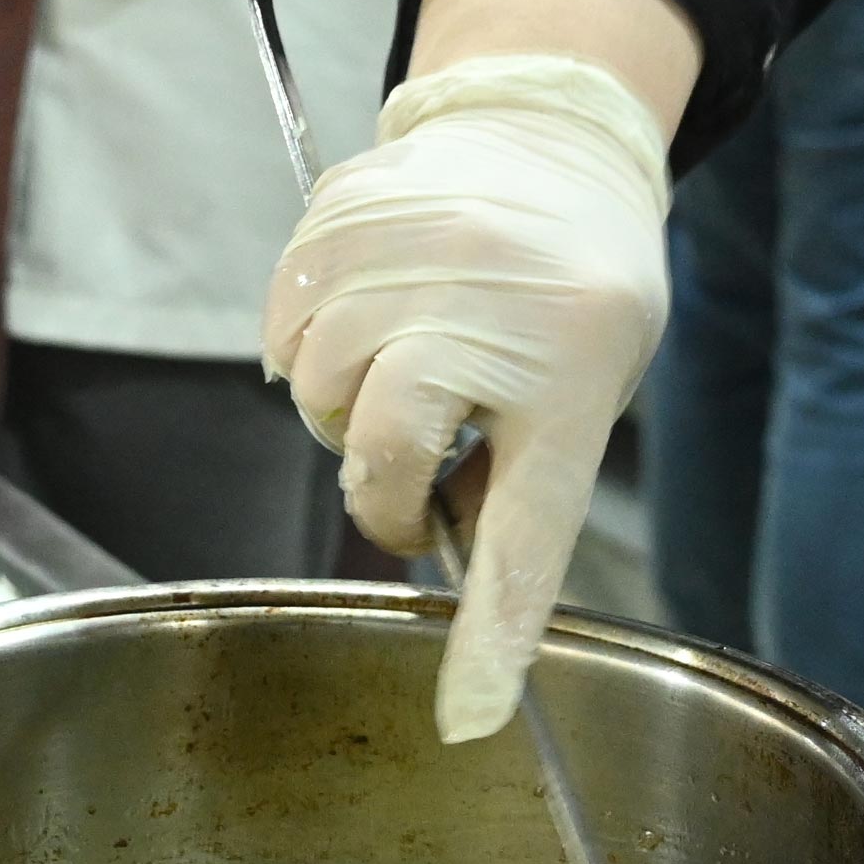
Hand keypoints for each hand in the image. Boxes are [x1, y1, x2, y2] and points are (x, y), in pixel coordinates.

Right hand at [258, 53, 669, 739]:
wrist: (553, 147)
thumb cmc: (572, 297)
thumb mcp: (580, 391)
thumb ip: (513, 483)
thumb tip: (445, 581)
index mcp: (573, 373)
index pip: (530, 528)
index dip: (491, 634)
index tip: (466, 716)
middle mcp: (494, 306)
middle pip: (383, 448)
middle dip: (382, 482)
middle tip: (414, 468)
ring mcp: (415, 248)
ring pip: (317, 386)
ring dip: (340, 400)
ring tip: (393, 369)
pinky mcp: (350, 210)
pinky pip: (283, 321)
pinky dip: (302, 340)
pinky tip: (356, 317)